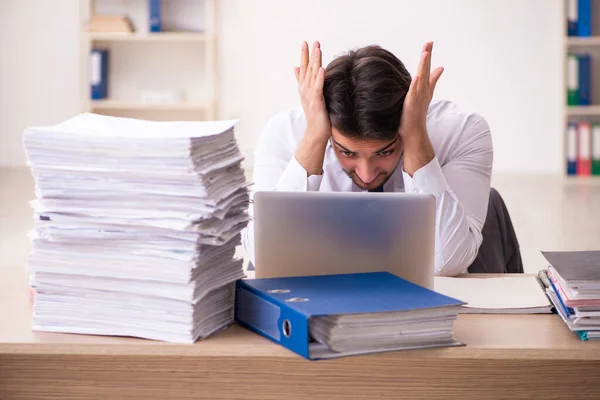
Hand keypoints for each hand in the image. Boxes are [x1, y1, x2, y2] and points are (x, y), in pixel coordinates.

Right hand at [294, 41, 330, 175]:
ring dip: (314, 61)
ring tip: (317, 48)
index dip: (304, 56)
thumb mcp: (310, 98)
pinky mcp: (316, 102)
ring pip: (312, 75)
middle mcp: (305, 91)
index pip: (303, 69)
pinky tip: (321, 68)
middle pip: (307, 69)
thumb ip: (305, 84)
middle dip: (309, 54)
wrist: (316, 134)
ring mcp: (310, 96)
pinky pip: (317, 87)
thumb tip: (297, 70)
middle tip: (311, 41)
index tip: (305, 43)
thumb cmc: (316, 117)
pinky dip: (319, 78)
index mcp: (304, 89)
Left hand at [399, 41, 443, 143]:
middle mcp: (423, 91)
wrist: (414, 132)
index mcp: (424, 89)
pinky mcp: (412, 103)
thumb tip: (425, 83)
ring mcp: (418, 96)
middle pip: (425, 70)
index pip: (427, 70)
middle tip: (429, 42)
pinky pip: (414, 92)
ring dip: (424, 65)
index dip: (428, 57)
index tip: (429, 44)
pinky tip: (417, 75)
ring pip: (422, 77)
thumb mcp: (420, 99)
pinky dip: (417, 83)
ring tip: (425, 53)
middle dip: (427, 56)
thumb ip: (423, 89)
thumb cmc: (414, 116)